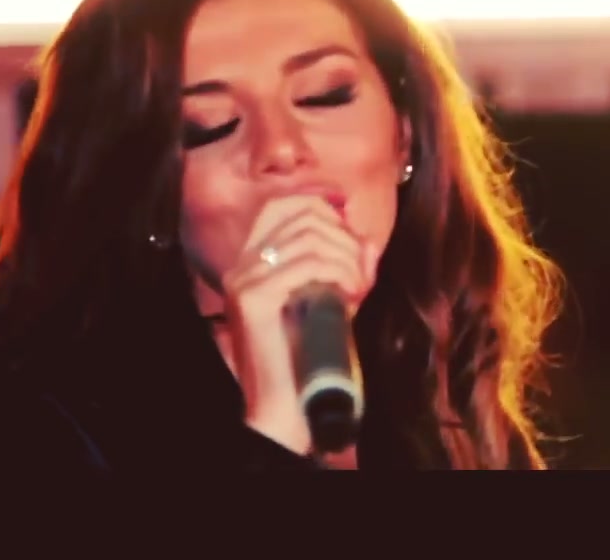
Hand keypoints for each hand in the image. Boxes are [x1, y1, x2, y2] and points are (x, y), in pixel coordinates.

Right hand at [220, 195, 380, 454]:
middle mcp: (242, 265)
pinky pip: (308, 264)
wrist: (290, 404)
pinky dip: (340, 274)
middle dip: (345, 239)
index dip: (324, 206)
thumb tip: (367, 239)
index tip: (354, 234)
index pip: (284, 204)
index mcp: (253, 262)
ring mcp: (243, 280)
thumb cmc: (313, 354)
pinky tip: (350, 297)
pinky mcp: (253, 298)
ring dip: (348, 261)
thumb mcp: (335, 299)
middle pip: (303, 215)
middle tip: (360, 276)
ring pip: (311, 238)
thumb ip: (349, 267)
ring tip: (357, 290)